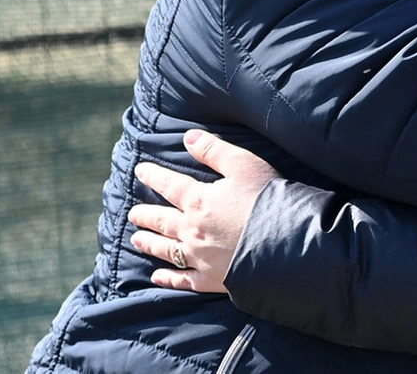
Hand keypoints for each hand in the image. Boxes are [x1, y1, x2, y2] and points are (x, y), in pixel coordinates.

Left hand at [128, 129, 278, 292]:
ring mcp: (199, 257)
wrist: (284, 243)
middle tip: (132, 214)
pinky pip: (182, 280)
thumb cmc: (266, 199)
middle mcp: (192, 230)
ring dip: (150, 243)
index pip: (170, 185)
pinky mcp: (210, 279)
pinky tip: (157, 277)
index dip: (154, 176)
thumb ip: (214, 150)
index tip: (140, 171)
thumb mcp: (244, 164)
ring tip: (136, 240)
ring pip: (167, 250)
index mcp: (198, 200)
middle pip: (163, 220)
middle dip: (146, 215)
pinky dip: (168, 278)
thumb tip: (188, 137)